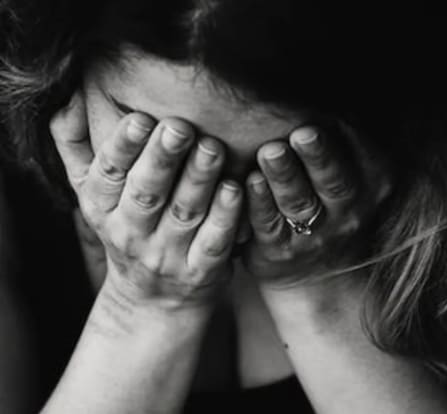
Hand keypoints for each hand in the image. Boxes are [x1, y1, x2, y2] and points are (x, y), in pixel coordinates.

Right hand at [50, 92, 242, 309]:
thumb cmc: (126, 227)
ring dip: (198, 179)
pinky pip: (213, 242)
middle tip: (180, 127)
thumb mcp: (92, 192)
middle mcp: (131, 233)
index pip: (108, 174)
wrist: (152, 299)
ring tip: (212, 148)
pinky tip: (236, 189)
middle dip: (162, 159)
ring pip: (183, 213)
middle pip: (146, 193)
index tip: (139, 118)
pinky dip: (225, 217)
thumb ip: (75, 145)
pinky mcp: (201, 271)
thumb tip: (66, 95)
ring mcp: (167, 255)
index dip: (122, 147)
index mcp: (101, 208)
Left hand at [242, 124, 391, 283]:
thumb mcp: (358, 178)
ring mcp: (315, 235)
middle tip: (304, 133)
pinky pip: (268, 225)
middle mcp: (348, 211)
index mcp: (372, 185)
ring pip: (299, 203)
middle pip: (334, 181)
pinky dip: (258, 203)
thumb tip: (331, 82)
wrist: (321, 274)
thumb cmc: (335, 207)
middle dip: (318, 156)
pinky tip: (247, 182)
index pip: (362, 154)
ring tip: (271, 152)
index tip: (329, 110)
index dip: (344, 133)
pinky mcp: (279, 250)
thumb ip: (348, 140)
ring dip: (284, 176)